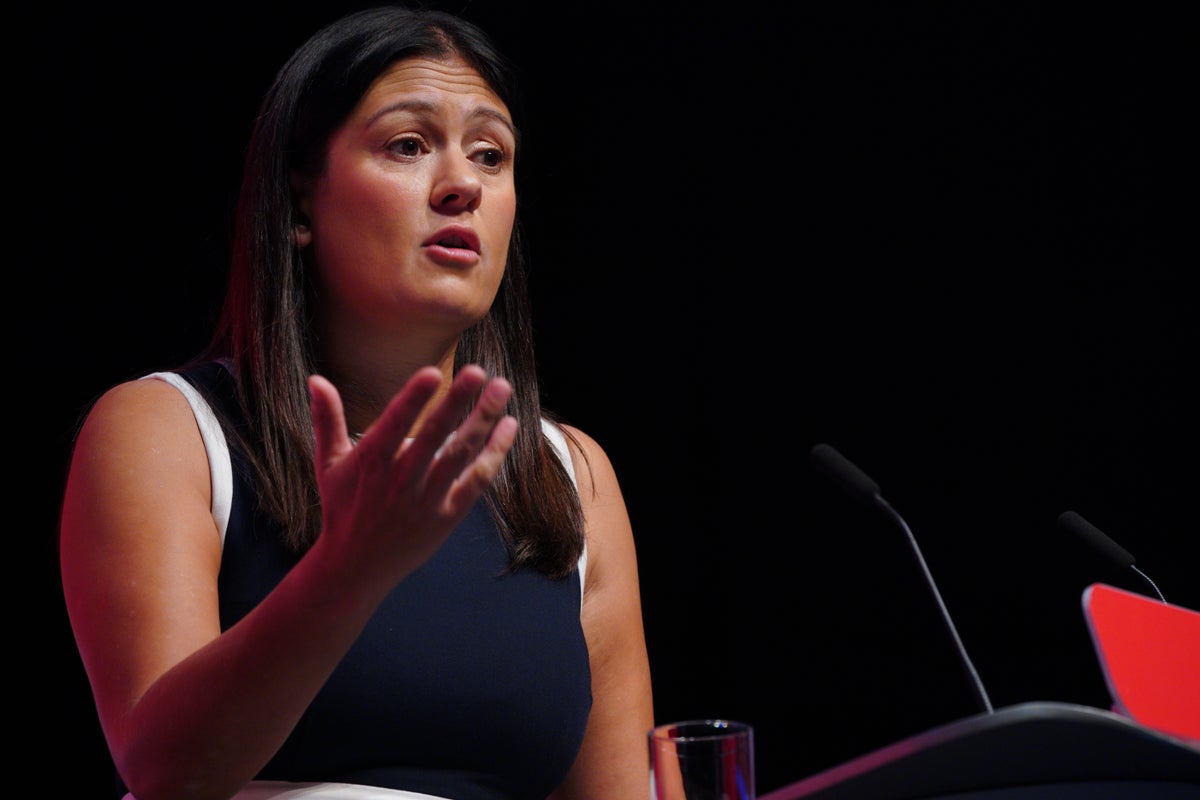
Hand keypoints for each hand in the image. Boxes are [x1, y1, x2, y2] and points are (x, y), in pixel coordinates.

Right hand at [307, 365, 517, 589]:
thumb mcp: (328, 463)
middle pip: (434, 434)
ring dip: (483, 420)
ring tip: (501, 388)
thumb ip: (326, 419)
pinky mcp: (447, 516)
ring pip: (460, 454)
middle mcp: (400, 478)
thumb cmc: (343, 507)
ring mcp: (426, 498)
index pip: (394, 422)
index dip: (413, 398)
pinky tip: (509, 426)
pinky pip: (476, 481)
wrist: (356, 566)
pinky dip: (494, 454)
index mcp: (371, 459)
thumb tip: (316, 379)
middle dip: (457, 401)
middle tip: (479, 371)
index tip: (432, 372)